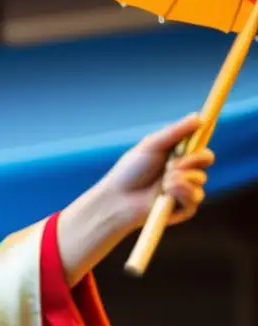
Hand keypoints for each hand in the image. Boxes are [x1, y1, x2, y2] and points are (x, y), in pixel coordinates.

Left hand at [100, 113, 215, 231]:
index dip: (203, 137)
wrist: (118, 199)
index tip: (203, 128)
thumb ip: (174, 132)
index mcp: (177, 155)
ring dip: (181, 177)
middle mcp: (184, 171)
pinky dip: (181, 192)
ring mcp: (185, 190)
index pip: (199, 143)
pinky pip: (195, 197)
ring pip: (200, 178)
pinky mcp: (184, 208)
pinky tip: (166, 193)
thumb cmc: (130, 172)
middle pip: (207, 158)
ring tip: (163, 181)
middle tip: (173, 163)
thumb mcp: (151, 146)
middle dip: (193, 159)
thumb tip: (198, 116)